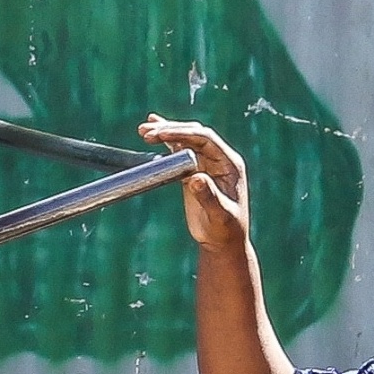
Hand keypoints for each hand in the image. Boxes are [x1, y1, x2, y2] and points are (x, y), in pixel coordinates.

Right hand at [139, 116, 250, 251]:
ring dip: (165, 133)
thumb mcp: (220, 216)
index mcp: (229, 164)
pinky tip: (152, 133)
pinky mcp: (193, 172)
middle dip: (171, 131)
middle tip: (147, 133)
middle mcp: (219, 159)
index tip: (162, 135)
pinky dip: (166, 142)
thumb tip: (195, 178)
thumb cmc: (225, 231)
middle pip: (193, 135)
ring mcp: (206, 164)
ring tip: (143, 131)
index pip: (206, 140)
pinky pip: (179, 152)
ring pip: (185, 140)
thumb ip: (209, 197)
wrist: (222, 242)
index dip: (183, 134)